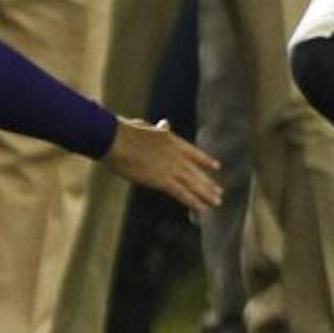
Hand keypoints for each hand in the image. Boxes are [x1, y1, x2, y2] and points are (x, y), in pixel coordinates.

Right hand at [101, 117, 221, 212]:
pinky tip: (203, 209)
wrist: (115, 139)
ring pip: (193, 184)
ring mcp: (170, 168)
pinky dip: (193, 202)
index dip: (205, 161)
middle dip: (207, 183)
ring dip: (206, 194)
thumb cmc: (123, 131)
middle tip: (219, 193)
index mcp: (171, 140)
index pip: (193, 153)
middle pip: (196, 172)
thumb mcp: (145, 126)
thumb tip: (166, 123)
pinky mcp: (162, 180)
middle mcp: (176, 155)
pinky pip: (182, 193)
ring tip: (217, 202)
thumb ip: (158, 129)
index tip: (216, 167)